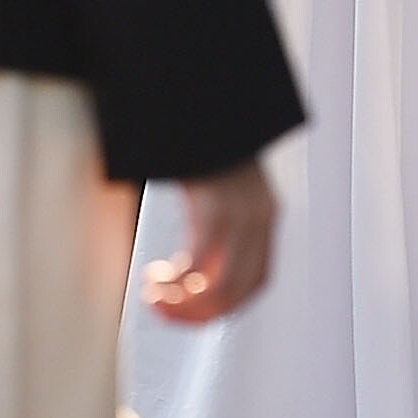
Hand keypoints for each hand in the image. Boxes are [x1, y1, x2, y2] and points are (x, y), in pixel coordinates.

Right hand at [142, 160, 275, 322]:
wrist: (201, 102)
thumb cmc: (199, 146)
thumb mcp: (214, 192)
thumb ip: (210, 225)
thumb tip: (189, 265)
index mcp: (264, 216)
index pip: (255, 281)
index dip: (224, 305)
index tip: (190, 311)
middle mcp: (260, 218)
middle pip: (241, 291)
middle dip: (200, 314)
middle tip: (163, 311)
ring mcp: (241, 214)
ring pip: (223, 286)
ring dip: (186, 305)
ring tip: (154, 298)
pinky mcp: (216, 207)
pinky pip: (199, 264)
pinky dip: (176, 282)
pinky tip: (154, 277)